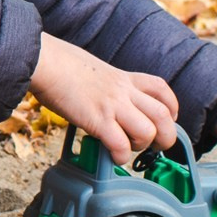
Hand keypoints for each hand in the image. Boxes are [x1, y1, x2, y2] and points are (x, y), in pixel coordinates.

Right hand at [30, 34, 179, 165]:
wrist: (44, 60)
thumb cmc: (61, 63)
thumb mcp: (94, 69)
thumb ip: (107, 84)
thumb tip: (102, 98)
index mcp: (124, 78)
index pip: (162, 90)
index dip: (171, 108)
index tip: (166, 121)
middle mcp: (123, 92)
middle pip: (164, 116)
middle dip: (166, 137)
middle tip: (154, 146)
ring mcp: (112, 106)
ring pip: (148, 132)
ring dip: (142, 146)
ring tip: (127, 147)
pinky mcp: (97, 120)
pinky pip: (120, 145)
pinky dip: (120, 156)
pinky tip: (112, 155)